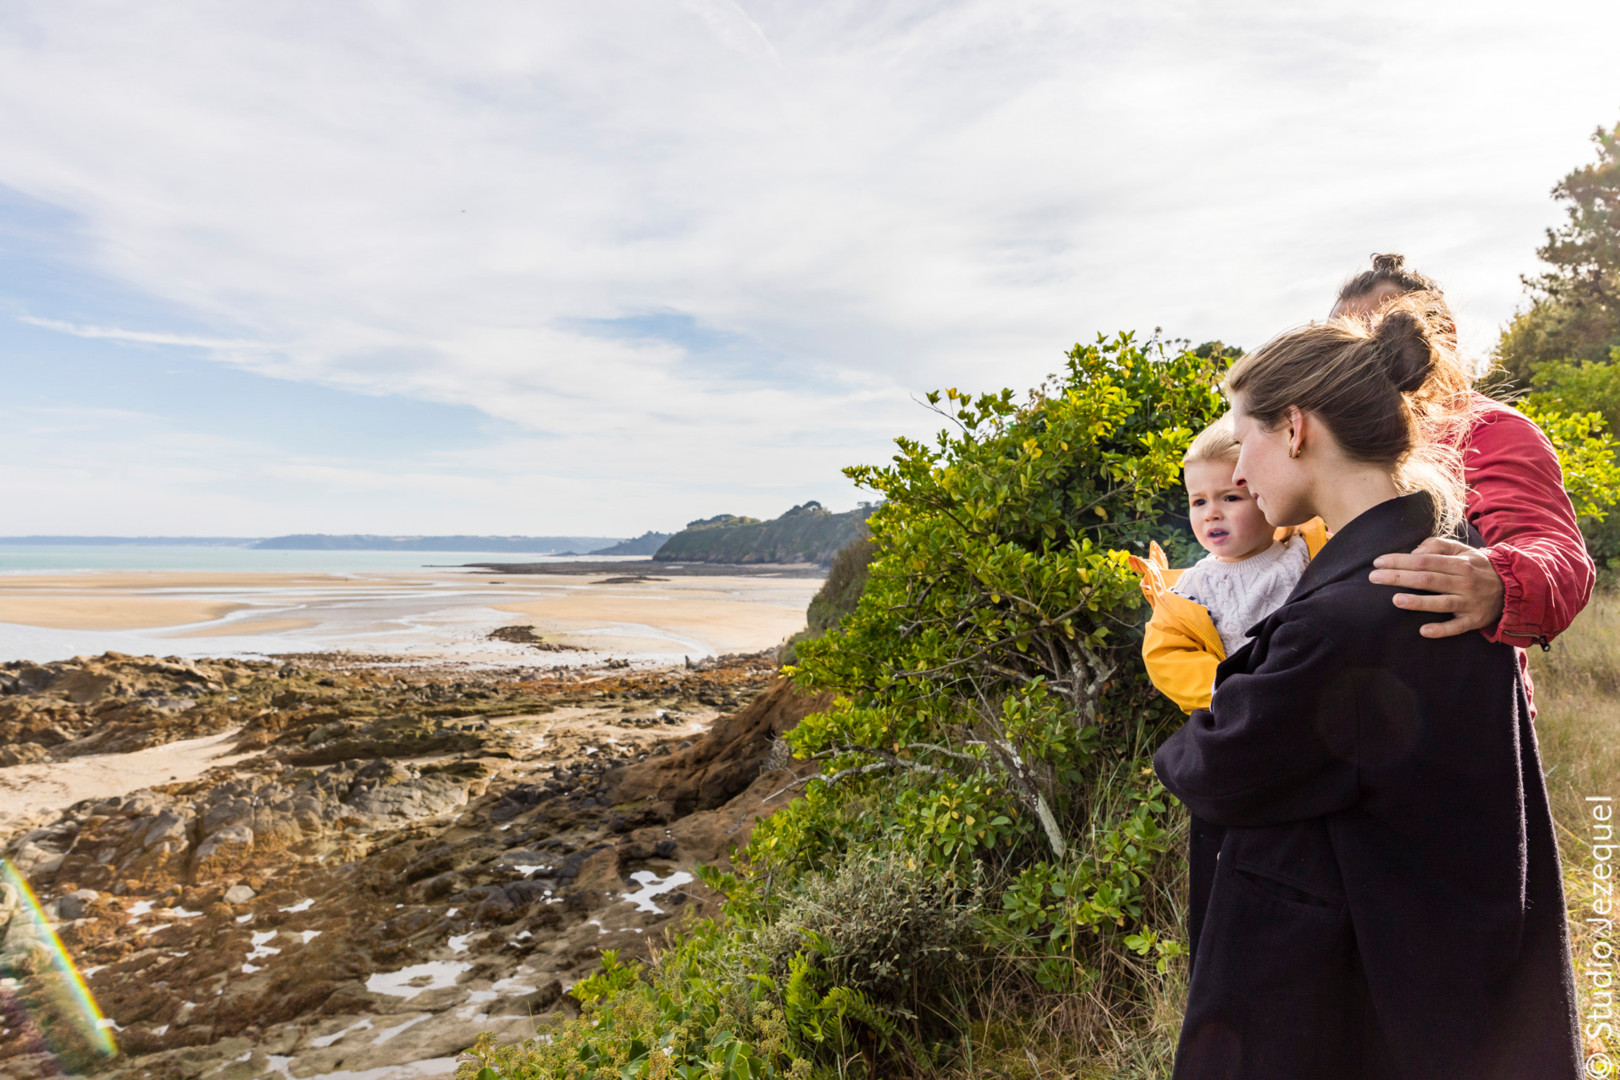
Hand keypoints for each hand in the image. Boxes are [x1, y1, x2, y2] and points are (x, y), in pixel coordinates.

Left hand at [1368, 537, 1505, 638]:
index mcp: (1459, 563)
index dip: (1400, 560)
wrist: (1514, 587)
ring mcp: (1470, 603)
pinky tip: (1423, 631)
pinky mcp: (1475, 621)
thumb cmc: (1478, 567)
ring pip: (1441, 603)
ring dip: (1418, 602)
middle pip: (1428, 579)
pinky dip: (1441, 630)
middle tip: (1373, 578)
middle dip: (1399, 577)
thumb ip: (1438, 545)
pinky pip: (1457, 627)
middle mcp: (1464, 582)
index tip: (1377, 562)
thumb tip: (1415, 551)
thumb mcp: (1463, 550)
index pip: (1424, 560)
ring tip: (1395, 600)